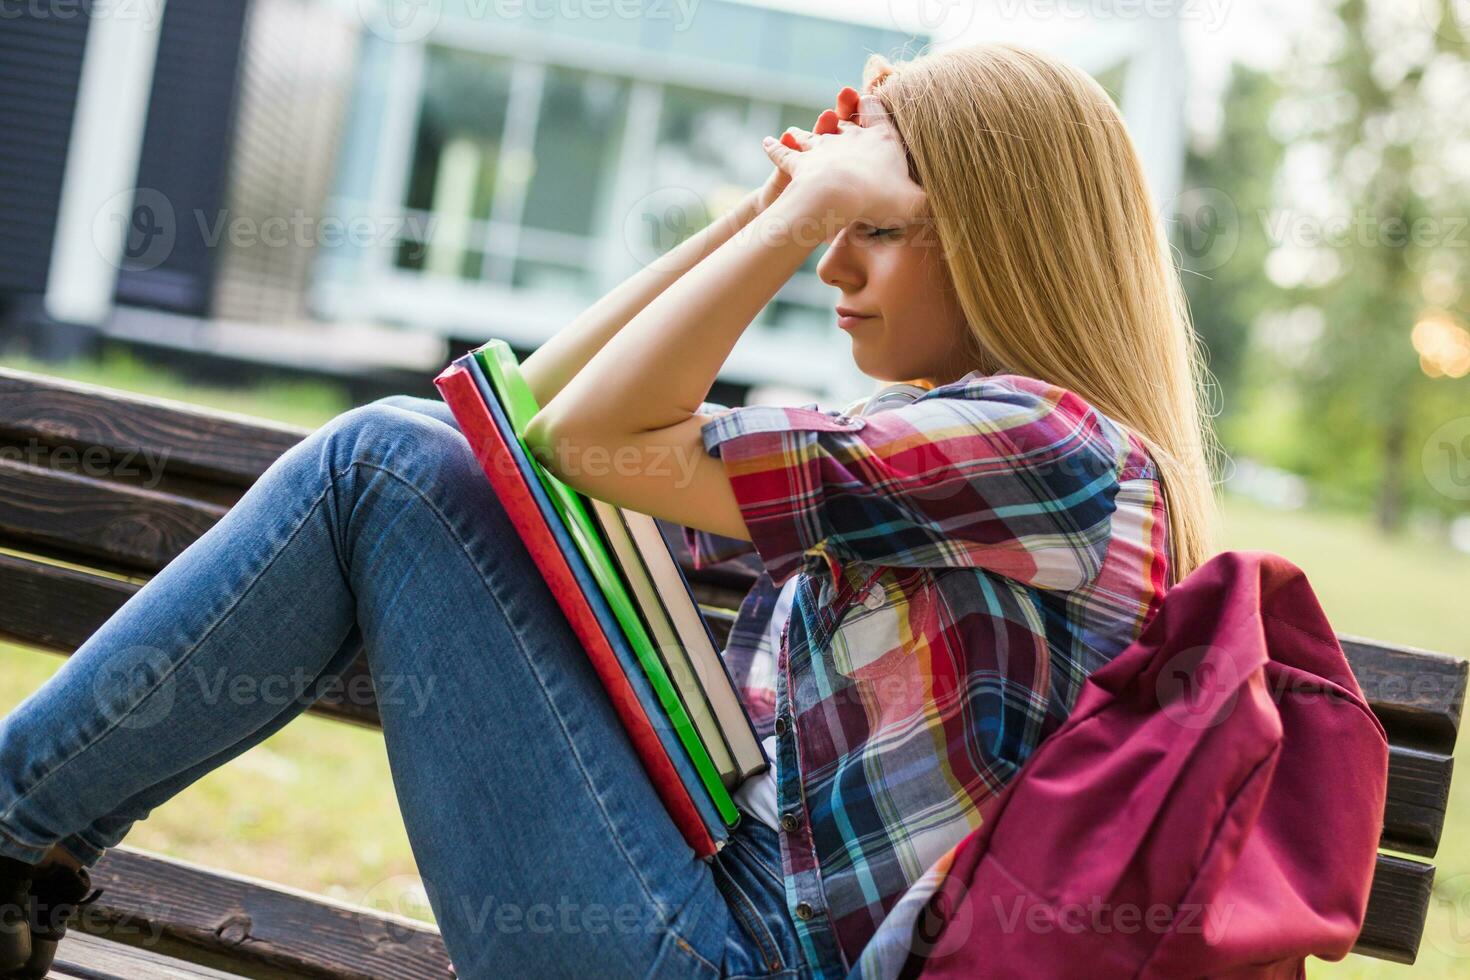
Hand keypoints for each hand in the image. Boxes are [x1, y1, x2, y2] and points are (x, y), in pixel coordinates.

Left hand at [761, 91, 924, 229]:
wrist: (838, 196)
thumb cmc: (881, 197)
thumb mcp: (915, 203)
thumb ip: (926, 203)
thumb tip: (939, 207)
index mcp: (881, 140)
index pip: (878, 114)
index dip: (874, 107)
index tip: (868, 100)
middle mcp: (851, 137)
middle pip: (843, 124)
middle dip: (839, 121)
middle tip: (833, 119)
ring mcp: (822, 148)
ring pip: (812, 135)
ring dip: (805, 134)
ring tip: (796, 132)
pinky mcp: (799, 162)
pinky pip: (784, 152)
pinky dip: (775, 147)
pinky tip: (767, 142)